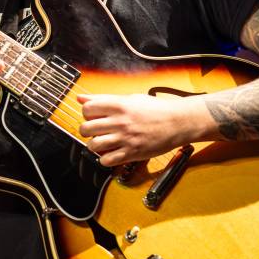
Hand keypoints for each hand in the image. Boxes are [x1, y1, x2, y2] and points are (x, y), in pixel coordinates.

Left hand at [77, 93, 205, 166]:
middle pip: (86, 128)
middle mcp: (120, 121)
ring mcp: (125, 138)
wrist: (178, 122)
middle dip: (87, 131)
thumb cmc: (156, 109)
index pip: (87, 109)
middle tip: (95, 131)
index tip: (93, 116)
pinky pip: (106, 160)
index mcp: (119, 105)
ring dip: (94, 146)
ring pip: (93, 145)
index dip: (87, 113)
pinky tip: (111, 153)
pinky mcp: (132, 153)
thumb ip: (104, 99)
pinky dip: (104, 159)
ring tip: (102, 143)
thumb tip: (81, 98)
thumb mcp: (130, 98)